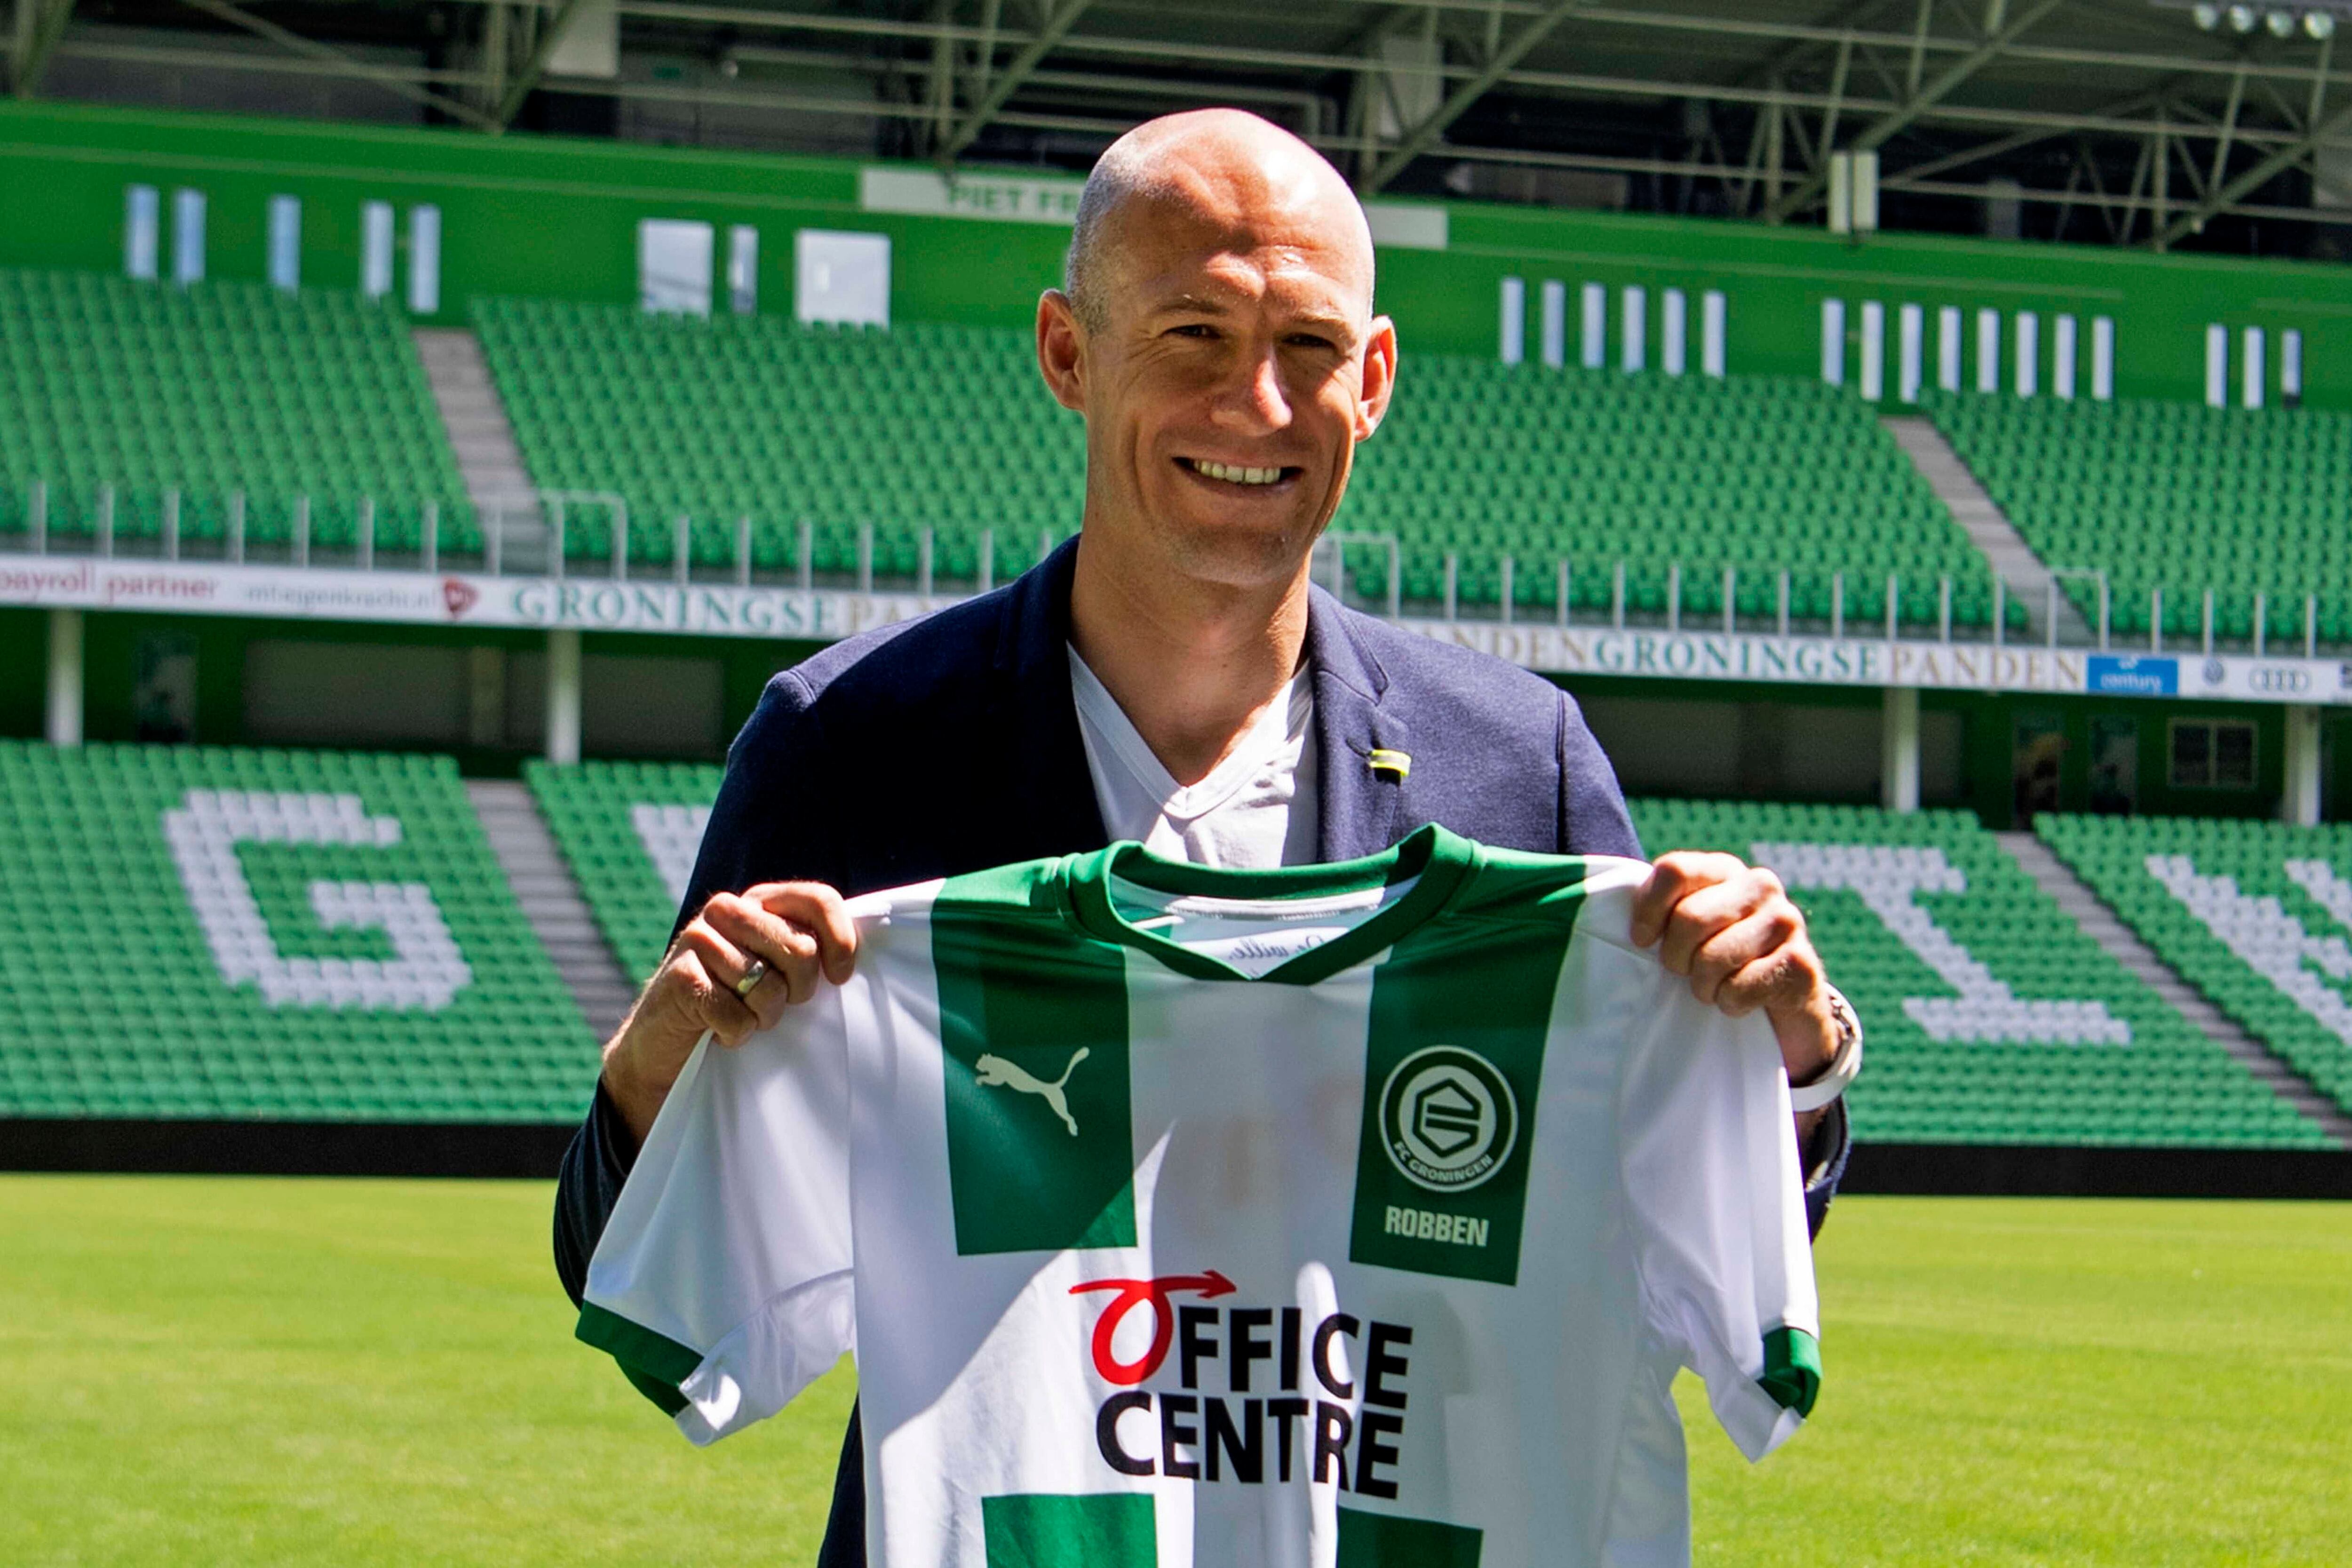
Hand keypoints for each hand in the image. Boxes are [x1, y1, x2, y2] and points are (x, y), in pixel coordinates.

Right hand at [600, 882, 858, 1144]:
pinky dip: (735, 1034)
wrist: (664, 1045)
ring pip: (767, 987)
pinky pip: (736, 1015)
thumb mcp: (777, 969)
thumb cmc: (734, 1004)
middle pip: (800, 948)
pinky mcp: (679, 977)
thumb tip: (854, 955)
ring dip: (764, 1017)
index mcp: (759, 900)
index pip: (819, 899)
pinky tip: (717, 1029)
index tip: (840, 977)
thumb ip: (808, 949)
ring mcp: (698, 939)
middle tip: (777, 1004)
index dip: (841, 941)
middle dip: (799, 991)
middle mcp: (727, 909)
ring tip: (744, 1016)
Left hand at [1629, 852, 1837, 1095]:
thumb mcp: (1687, 931)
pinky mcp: (1802, 964)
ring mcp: (1787, 922)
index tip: (1642, 942)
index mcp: (1724, 869)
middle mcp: (1760, 886)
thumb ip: (1661, 911)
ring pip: (1714, 957)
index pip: (1674, 871)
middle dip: (1675, 958)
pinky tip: (1739, 1000)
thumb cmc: (1718, 963)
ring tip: (1712, 988)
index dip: (1649, 911)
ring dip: (1702, 986)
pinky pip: (1740, 988)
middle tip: (1683, 973)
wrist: (1781, 1007)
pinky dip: (1729, 1004)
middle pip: (1690, 917)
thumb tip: (1616, 915)